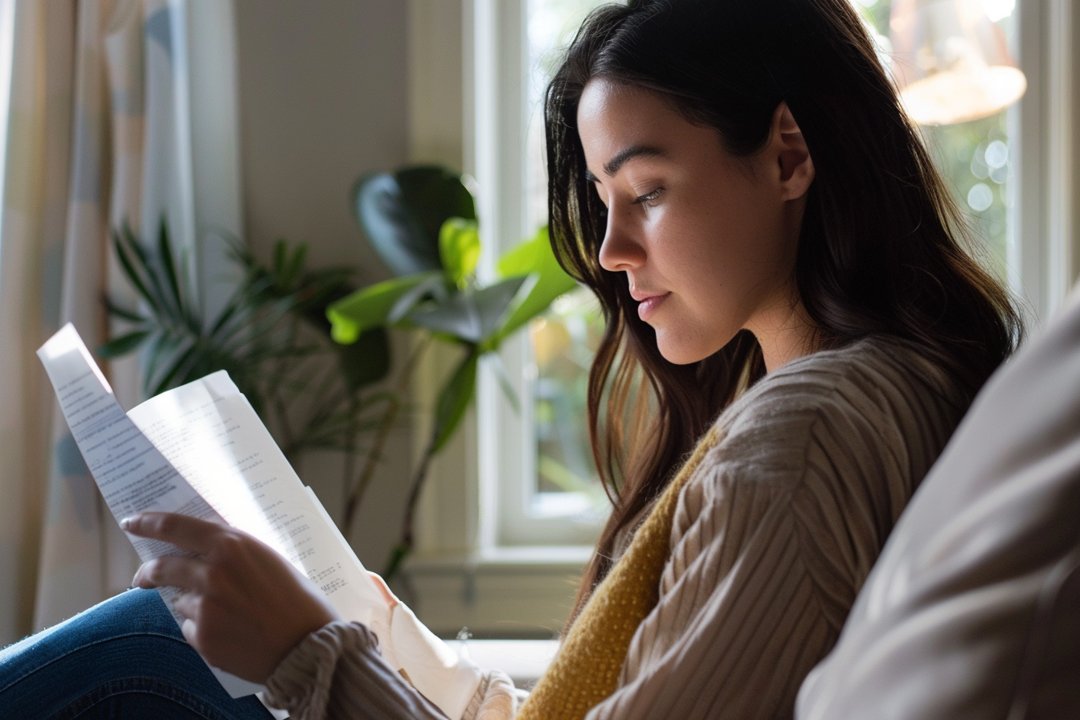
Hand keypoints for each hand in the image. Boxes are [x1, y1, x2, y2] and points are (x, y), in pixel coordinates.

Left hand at [124, 512, 338, 682]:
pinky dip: (205, 630)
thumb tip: (204, 549)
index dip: (147, 523)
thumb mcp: (270, 560)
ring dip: (192, 605)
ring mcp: (204, 608)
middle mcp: (212, 573)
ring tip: (228, 615)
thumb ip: (235, 553)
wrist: (309, 647)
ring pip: (181, 601)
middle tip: (143, 576)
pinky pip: (192, 629)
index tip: (132, 523)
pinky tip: (232, 634)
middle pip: (162, 566)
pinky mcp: (203, 638)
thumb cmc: (299, 600)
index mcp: (232, 545)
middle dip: (148, 572)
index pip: (174, 526)